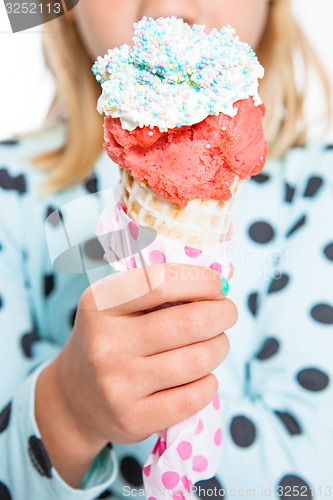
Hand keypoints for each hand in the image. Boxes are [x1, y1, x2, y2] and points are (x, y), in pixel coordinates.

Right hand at [35, 263, 236, 486]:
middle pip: (189, 322)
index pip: (161, 282)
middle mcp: (105, 343)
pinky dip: (210, 383)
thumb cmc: (108, 338)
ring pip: (197, 360)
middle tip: (227, 313)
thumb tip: (226, 271)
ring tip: (216, 343)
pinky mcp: (133, 419)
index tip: (219, 285)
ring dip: (220, 347)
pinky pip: (194, 397)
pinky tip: (203, 376)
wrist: (75, 396)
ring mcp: (118, 384)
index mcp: (100, 304)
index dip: (202, 280)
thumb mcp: (118, 304)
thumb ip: (163, 285)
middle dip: (222, 314)